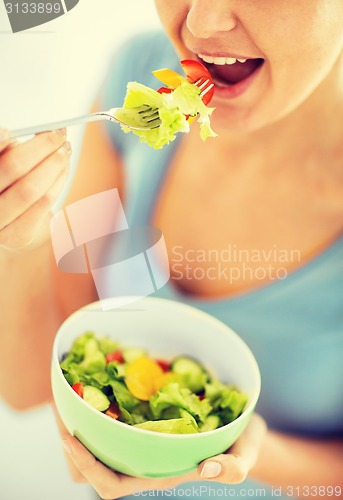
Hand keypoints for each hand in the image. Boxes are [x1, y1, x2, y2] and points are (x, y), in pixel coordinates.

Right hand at [0, 127, 70, 250]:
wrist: (5, 226)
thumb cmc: (3, 188)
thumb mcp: (1, 165)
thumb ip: (3, 152)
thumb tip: (14, 135)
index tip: (12, 131)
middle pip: (12, 167)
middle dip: (40, 147)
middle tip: (57, 135)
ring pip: (31, 188)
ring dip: (54, 164)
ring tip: (65, 149)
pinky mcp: (18, 235)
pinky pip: (44, 204)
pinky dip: (58, 181)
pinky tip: (64, 169)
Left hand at [54, 406, 266, 499]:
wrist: (242, 425)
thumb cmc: (241, 443)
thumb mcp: (245, 453)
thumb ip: (235, 466)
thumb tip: (207, 468)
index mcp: (159, 473)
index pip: (112, 484)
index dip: (87, 466)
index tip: (68, 435)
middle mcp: (144, 459)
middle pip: (93, 465)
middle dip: (71, 443)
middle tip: (60, 406)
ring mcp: (142, 439)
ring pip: (97, 442)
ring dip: (79, 421)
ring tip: (69, 393)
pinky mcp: (144, 420)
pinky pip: (111, 418)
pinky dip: (97, 404)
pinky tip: (95, 382)